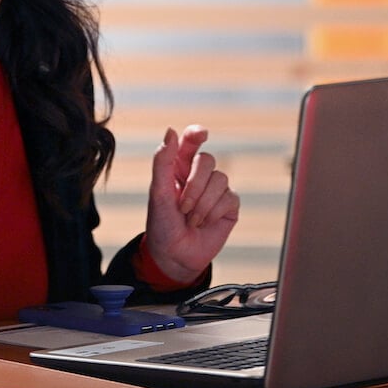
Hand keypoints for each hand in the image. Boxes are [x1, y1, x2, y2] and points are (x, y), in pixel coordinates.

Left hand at [144, 125, 239, 283]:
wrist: (174, 255)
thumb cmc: (162, 223)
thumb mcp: (158, 192)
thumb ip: (162, 161)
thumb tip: (170, 132)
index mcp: (178, 167)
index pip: (190, 142)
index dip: (196, 134)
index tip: (201, 133)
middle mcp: (198, 175)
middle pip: (207, 160)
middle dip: (194, 185)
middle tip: (182, 207)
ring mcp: (215, 189)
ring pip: (220, 179)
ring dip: (202, 203)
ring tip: (191, 219)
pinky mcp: (229, 205)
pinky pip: (229, 197)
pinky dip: (214, 212)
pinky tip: (204, 223)